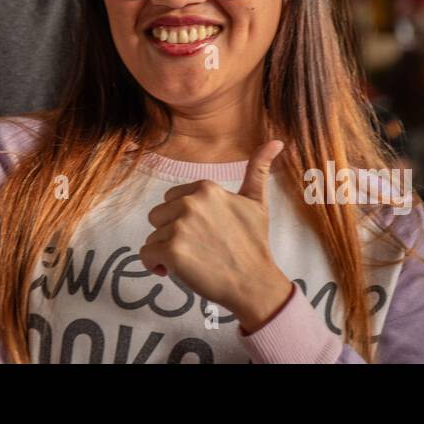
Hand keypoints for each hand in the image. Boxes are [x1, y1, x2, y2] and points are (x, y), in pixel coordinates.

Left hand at [139, 139, 292, 332]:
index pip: (172, 199)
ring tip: (192, 260)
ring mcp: (180, 226)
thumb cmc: (254, 244)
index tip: (204, 233)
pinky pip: (146, 255)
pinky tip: (175, 271)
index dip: (184, 219)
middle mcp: (190, 203)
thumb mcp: (257, 202)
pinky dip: (156, 265)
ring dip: (167, 251)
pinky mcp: (172, 251)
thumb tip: (276, 140)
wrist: (255, 283)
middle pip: (159, 216)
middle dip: (172, 233)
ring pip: (153, 237)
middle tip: (199, 248)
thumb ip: (258, 169)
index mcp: (206, 188)